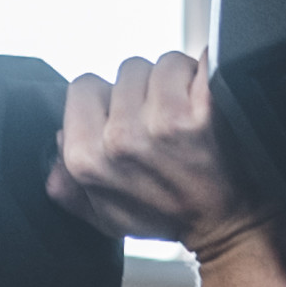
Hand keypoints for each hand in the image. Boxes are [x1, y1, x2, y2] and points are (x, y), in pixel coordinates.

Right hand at [48, 52, 261, 261]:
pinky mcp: (205, 108)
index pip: (83, 87)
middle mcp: (122, 138)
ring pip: (162, 63)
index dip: (108, 100)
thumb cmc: (170, 215)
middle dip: (144, 90)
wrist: (228, 225)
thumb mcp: (104, 215)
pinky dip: (206, 73)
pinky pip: (198, 61)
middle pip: (125, 70)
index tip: (130, 120)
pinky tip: (208, 102)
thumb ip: (68, 182)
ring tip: (188, 115)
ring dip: (176, 81)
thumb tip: (56, 144)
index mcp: (88, 158)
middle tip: (164, 125)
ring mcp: (165, 121)